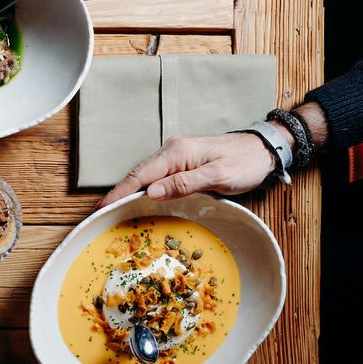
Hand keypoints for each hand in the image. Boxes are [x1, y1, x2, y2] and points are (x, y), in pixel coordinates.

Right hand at [98, 131, 284, 208]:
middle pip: (137, 175)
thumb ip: (184, 184)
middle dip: (117, 194)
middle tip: (99, 213)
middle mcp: (171, 151)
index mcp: (176, 152)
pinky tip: (136, 200)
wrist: (263, 150)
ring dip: (128, 193)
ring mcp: (174, 155)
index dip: (119, 193)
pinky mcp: (180, 162)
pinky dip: (141, 189)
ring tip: (112, 210)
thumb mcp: (217, 177)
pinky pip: (155, 177)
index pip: (139, 175)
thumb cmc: (245, 163)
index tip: (101, 207)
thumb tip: (151, 192)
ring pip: (144, 176)